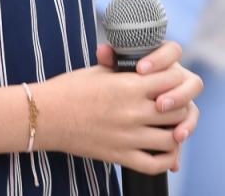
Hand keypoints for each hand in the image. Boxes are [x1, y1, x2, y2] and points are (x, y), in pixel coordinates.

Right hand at [38, 48, 201, 174]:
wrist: (46, 116)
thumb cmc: (71, 89)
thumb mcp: (101, 70)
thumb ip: (128, 67)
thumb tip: (146, 61)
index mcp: (130, 86)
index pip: (173, 79)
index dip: (176, 78)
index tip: (169, 80)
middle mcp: (133, 111)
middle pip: (178, 110)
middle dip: (179, 105)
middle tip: (172, 104)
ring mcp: (128, 137)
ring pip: (171, 138)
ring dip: (175, 132)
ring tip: (169, 127)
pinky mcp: (120, 156)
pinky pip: (154, 164)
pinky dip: (166, 159)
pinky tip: (164, 151)